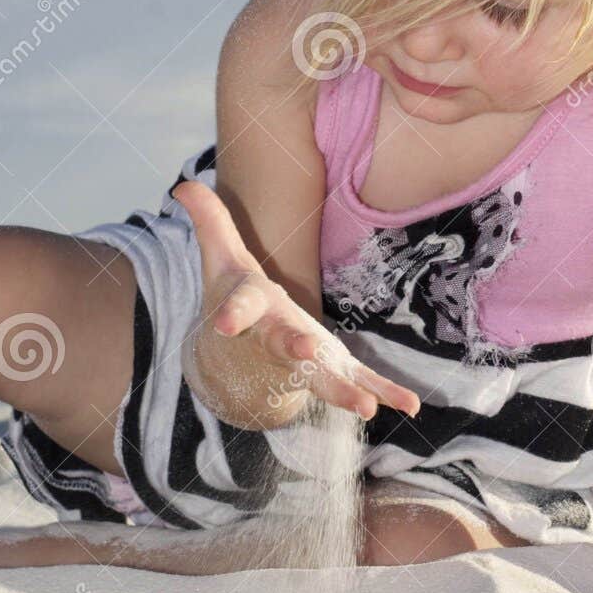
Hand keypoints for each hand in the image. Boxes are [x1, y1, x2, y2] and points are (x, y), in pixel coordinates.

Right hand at [172, 179, 420, 421]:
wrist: (239, 361)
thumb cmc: (237, 299)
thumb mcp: (221, 257)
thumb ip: (211, 220)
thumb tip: (182, 185)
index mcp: (251, 311)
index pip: (239, 308)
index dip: (230, 314)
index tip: (222, 323)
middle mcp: (277, 339)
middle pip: (284, 346)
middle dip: (296, 350)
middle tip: (308, 353)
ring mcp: (306, 360)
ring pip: (324, 377)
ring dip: (343, 391)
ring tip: (365, 407)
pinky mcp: (333, 367)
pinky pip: (360, 381)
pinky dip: (384, 392)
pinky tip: (410, 406)